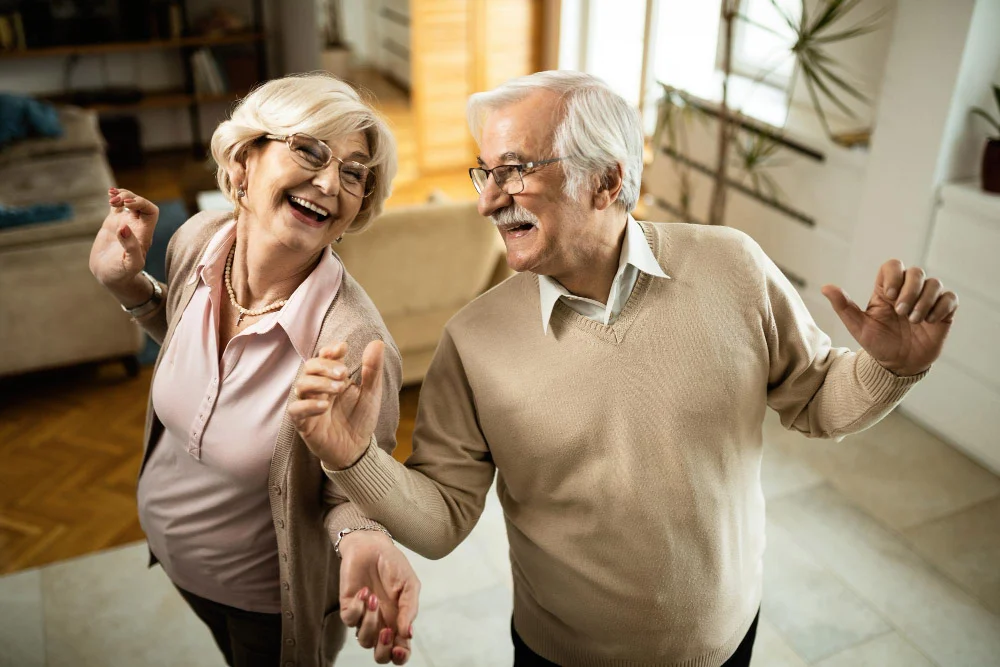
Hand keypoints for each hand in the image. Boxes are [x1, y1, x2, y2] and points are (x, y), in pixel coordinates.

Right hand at [89, 188, 158, 299]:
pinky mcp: (113, 223)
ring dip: (121, 195)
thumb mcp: (130, 264)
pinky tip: (109, 193)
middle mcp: (137, 226)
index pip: (151, 211)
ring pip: (129, 201)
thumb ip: (130, 247)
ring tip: (111, 197)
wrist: (110, 276)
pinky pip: (117, 206)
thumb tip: (124, 227)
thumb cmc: (123, 274)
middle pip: (140, 203)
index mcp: (144, 234)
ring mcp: (125, 223)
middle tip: (115, 201)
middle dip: (129, 196)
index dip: (141, 203)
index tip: (127, 204)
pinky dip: (115, 197)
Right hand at [288, 341, 384, 469]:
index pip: (324, 357)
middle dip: (325, 366)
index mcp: (333, 377)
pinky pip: (296, 410)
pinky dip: (308, 405)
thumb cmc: (361, 417)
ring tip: (338, 388)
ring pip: (301, 385)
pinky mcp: (304, 423)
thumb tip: (377, 343)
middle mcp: (318, 388)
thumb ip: (373, 369)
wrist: (357, 448)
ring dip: (319, 383)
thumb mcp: (371, 392)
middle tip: (343, 374)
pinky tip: (324, 405)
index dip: (330, 350)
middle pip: (309, 366)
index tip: (342, 348)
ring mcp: (309, 404)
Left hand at [339, 531, 419, 664]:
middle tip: (387, 631)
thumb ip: (409, 609)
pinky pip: (349, 620)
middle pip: (380, 654)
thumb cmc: (393, 564)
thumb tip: (408, 634)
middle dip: (383, 650)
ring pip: (363, 639)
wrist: (373, 545)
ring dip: (370, 622)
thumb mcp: (409, 584)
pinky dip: (357, 608)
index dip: (400, 656)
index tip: (400, 648)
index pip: (399, 649)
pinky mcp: (348, 606)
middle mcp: (381, 623)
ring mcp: (364, 616)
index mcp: (398, 620)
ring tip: (374, 598)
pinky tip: (364, 592)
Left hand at [822, 259, 958, 376]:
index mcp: (887, 291)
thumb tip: (825, 287)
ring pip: (934, 283)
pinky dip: (940, 307)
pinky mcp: (943, 312)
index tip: (890, 296)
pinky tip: (929, 321)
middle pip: (916, 272)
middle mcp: (908, 291)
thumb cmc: (877, 344)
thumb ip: (843, 306)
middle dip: (910, 291)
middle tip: (901, 313)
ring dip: (924, 301)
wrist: (897, 366)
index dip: (894, 275)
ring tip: (914, 320)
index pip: (893, 265)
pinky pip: (950, 298)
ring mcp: (926, 301)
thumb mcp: (858, 326)